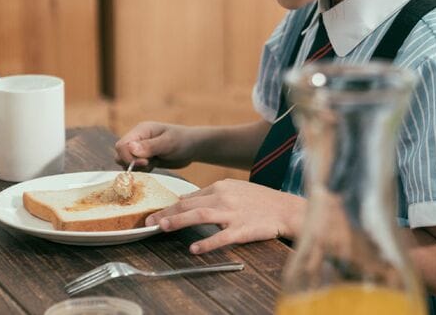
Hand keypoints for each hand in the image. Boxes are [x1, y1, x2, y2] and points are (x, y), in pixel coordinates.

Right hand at [115, 121, 196, 170]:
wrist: (193, 147)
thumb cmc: (183, 141)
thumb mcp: (169, 143)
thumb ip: (150, 146)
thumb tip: (130, 148)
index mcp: (141, 131)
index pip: (122, 145)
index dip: (128, 157)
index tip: (144, 162)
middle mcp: (137, 139)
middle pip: (120, 154)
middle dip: (131, 163)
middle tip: (149, 164)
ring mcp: (140, 150)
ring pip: (126, 162)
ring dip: (136, 168)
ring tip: (152, 165)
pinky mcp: (145, 159)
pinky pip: (135, 168)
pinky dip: (141, 171)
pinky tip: (154, 167)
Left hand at [145, 179, 306, 253]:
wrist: (286, 209)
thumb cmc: (260, 200)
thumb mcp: (234, 189)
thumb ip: (209, 193)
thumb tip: (184, 198)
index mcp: (221, 186)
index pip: (190, 196)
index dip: (170, 205)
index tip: (155, 213)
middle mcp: (224, 197)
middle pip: (189, 204)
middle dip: (167, 212)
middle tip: (149, 221)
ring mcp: (233, 213)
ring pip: (200, 215)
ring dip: (179, 221)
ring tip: (163, 227)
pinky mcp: (243, 229)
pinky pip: (222, 237)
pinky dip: (207, 243)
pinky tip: (195, 249)